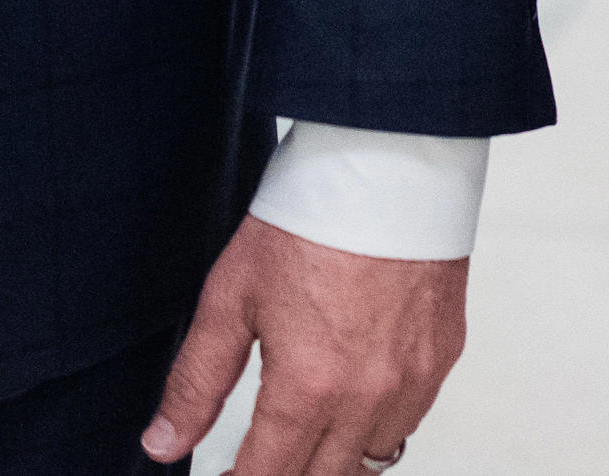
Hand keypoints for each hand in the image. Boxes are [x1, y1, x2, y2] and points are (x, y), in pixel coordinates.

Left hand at [143, 216, 467, 472]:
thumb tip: (164, 443)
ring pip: (370, 461)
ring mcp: (414, 378)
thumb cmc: (313, 217)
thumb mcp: (231, 298)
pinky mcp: (444, 356)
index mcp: (309, 386)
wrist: (391, 162)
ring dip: (332, 461)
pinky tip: (351, 404)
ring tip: (303, 440)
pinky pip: (408, 421)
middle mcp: (368, 394)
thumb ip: (196, 383)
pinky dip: (377, 427)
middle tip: (255, 462)